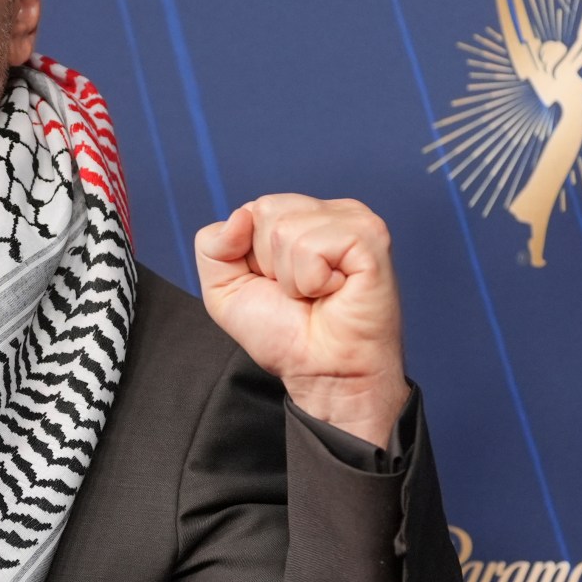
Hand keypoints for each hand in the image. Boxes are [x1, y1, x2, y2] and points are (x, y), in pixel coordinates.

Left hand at [194, 195, 409, 448]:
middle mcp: (330, 212)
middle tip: (300, 292)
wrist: (322, 373)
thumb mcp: (225, 289)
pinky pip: (311, 246)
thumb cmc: (286, 335)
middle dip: (268, 263)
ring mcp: (353, 220)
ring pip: (285, 229)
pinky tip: (333, 292)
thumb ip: (212, 246)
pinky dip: (311, 280)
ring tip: (316, 295)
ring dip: (291, 277)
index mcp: (302, 216)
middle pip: (265, 210)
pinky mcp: (369, 238)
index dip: (250, 255)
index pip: (252, 209)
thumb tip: (240, 215)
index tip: (276, 285)